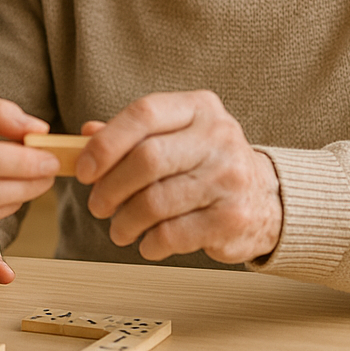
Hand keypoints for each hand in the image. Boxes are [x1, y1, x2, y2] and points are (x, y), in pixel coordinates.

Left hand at [77, 91, 281, 263]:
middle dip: (111, 187)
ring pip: (156, 201)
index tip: (83, 170)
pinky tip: (146, 243)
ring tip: (118, 229)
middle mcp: (218, 136)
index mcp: (199, 107)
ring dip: (126, 221)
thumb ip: (133, 133)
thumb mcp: (176, 135)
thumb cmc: (206, 163)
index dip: (106, 143)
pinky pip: (173, 234)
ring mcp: (229, 177)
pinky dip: (150, 243)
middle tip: (97, 205)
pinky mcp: (233, 218)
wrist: (265, 198)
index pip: (144, 113)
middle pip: (147, 159)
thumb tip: (86, 135)